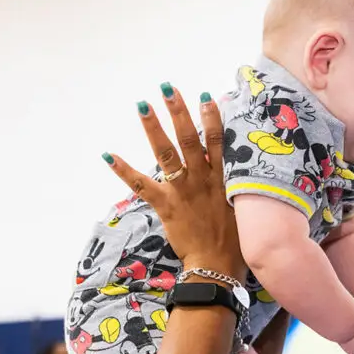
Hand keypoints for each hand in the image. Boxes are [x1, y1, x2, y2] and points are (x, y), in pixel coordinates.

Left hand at [104, 86, 243, 280]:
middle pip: (189, 138)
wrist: (218, 266)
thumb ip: (239, 187)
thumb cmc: (236, 242)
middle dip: (178, 111)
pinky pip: (141, 185)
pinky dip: (124, 170)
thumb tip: (242, 173)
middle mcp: (202, 179)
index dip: (212, 117)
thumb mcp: (244, 209)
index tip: (206, 96)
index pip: (218, 141)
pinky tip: (108, 155)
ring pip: (166, 153)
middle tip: (168, 87)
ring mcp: (183, 191)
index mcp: (223, 179)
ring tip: (143, 105)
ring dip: (153, 128)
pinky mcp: (166, 206)